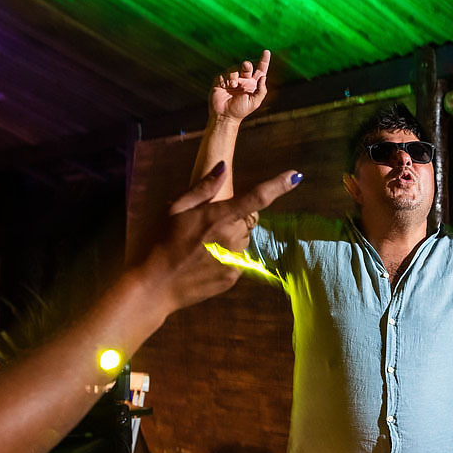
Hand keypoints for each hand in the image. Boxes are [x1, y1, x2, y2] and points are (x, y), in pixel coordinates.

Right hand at [140, 162, 300, 310]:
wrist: (156, 285)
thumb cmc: (161, 242)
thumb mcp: (175, 208)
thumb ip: (203, 188)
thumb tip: (224, 167)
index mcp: (218, 217)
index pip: (255, 198)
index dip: (278, 186)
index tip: (296, 176)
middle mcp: (232, 237)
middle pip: (247, 220)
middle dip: (233, 219)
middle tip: (205, 227)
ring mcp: (236, 259)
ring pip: (243, 240)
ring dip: (230, 239)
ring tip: (201, 247)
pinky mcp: (234, 276)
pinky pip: (239, 259)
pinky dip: (227, 257)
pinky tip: (204, 261)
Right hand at [211, 50, 270, 122]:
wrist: (225, 116)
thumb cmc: (241, 110)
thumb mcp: (255, 102)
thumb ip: (261, 90)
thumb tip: (264, 76)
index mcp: (253, 84)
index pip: (260, 70)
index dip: (264, 61)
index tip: (267, 52)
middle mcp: (243, 80)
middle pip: (247, 66)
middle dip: (247, 65)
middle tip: (246, 66)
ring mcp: (232, 79)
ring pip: (235, 68)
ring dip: (234, 75)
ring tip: (233, 85)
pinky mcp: (221, 80)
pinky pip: (224, 73)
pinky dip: (226, 78)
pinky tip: (226, 86)